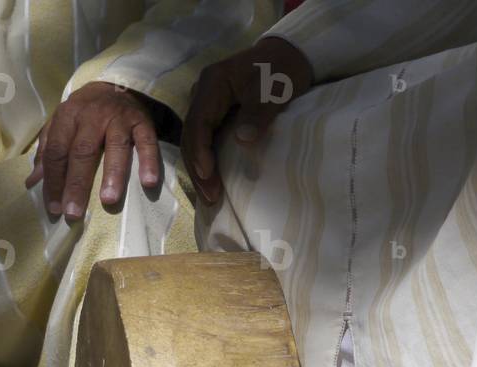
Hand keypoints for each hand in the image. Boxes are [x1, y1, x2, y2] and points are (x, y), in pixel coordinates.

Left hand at [25, 82, 160, 222]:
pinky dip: (149, 161)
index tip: (54, 208)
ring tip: (108, 200)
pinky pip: (147, 142)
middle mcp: (92, 116)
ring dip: (112, 174)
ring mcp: (119, 118)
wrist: (117, 82)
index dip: (53, 181)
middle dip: (77, 184)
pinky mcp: (143, 122)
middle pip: (83, 152)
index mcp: (67, 116)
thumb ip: (47, 151)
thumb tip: (32, 183)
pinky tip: (148, 182)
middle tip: (73, 213)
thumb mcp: (61, 124)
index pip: (57, 152)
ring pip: (116, 147)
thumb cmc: (85, 111)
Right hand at [183, 37, 313, 204]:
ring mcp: (205, 106)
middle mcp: (201, 94)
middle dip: (198, 169)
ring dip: (200, 170)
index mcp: (212, 84)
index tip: (208, 175)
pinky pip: (203, 142)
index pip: (198, 122)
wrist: (286, 59)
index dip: (200, 151)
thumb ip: (258, 113)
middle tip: (210, 197)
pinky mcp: (212, 116)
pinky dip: (206, 163)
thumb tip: (243, 141)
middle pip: (190, 136)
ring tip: (210, 197)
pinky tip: (212, 182)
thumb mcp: (274, 90)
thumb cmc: (280, 72)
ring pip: (193, 142)